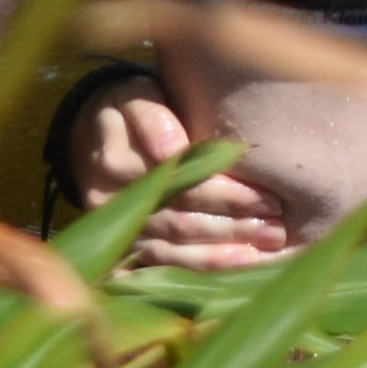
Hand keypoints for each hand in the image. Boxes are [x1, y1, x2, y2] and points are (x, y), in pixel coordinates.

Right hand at [70, 87, 302, 272]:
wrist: (91, 135)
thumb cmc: (128, 111)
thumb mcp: (136, 97)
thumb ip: (153, 118)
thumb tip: (173, 150)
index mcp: (116, 162)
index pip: (181, 184)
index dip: (226, 194)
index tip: (268, 199)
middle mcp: (110, 202)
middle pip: (179, 221)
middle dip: (232, 228)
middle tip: (275, 231)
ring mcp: (115, 230)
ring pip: (172, 251)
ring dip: (219, 256)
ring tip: (260, 253)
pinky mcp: (120, 249)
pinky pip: (160, 267)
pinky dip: (197, 269)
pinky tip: (231, 270)